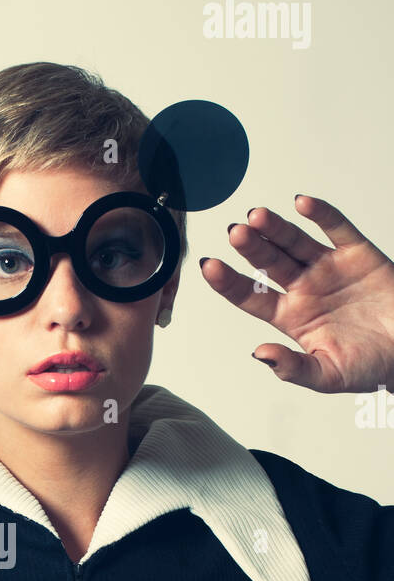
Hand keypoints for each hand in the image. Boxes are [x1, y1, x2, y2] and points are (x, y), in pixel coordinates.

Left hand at [199, 195, 393, 392]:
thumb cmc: (370, 366)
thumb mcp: (327, 376)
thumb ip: (293, 368)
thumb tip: (260, 354)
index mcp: (291, 317)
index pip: (251, 296)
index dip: (229, 282)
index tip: (209, 266)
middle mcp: (304, 289)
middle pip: (269, 263)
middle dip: (251, 248)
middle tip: (235, 233)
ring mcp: (328, 269)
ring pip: (295, 242)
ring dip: (275, 228)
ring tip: (256, 216)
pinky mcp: (356, 253)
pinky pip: (336, 228)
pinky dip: (321, 214)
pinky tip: (302, 204)